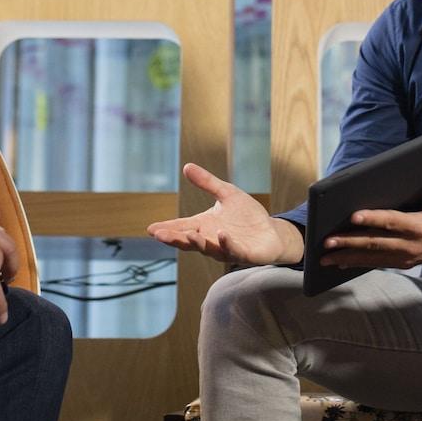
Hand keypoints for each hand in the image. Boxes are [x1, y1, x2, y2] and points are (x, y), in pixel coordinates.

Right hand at [147, 163, 302, 266]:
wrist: (271, 232)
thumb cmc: (247, 216)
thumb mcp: (226, 193)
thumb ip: (207, 182)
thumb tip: (186, 166)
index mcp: (203, 225)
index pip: (181, 227)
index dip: (167, 228)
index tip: (151, 229)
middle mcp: (210, 239)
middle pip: (189, 240)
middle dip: (175, 238)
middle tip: (160, 235)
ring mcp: (225, 249)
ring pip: (208, 248)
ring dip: (198, 242)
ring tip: (189, 234)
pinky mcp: (243, 254)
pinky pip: (232, 249)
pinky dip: (226, 242)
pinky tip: (220, 233)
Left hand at [319, 171, 421, 268]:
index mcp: (421, 226)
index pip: (393, 221)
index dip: (373, 219)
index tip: (354, 216)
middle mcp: (411, 244)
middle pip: (376, 242)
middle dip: (349, 242)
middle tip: (327, 241)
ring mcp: (406, 257)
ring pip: (372, 257)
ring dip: (348, 256)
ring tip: (326, 257)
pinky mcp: (403, 263)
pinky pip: (377, 263)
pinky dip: (358, 262)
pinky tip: (341, 262)